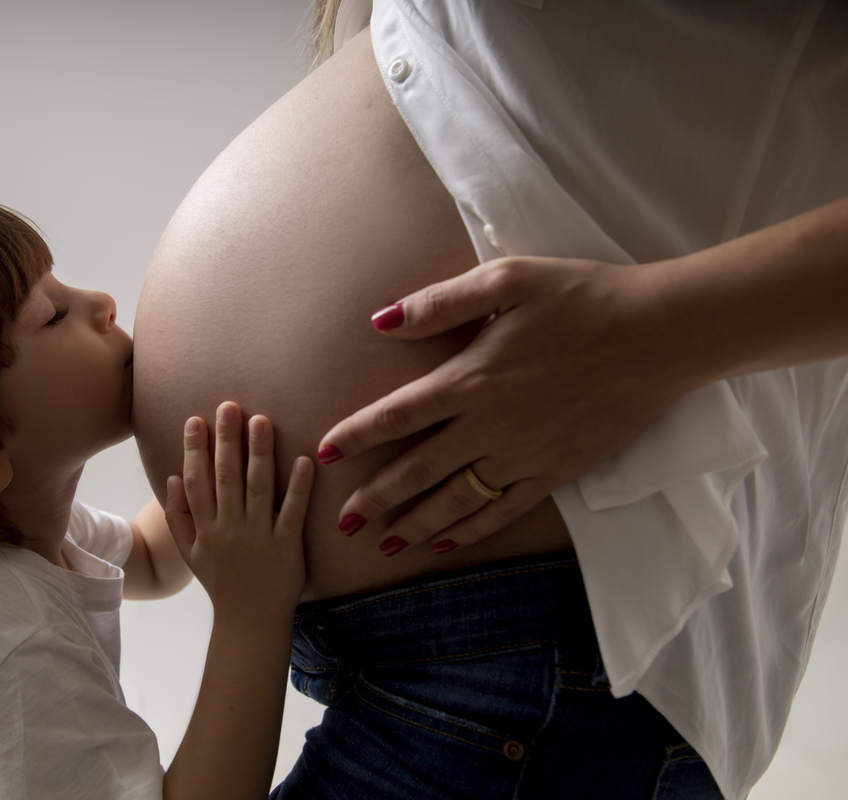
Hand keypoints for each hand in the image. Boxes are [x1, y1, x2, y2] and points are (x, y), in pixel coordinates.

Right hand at [165, 402, 313, 624]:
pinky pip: (293, 512)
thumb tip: (172, 477)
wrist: (249, 623)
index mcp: (205, 528)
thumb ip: (178, 516)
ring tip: (261, 420)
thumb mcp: (190, 553)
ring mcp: (259, 536)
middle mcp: (229, 528)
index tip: (195, 420)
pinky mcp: (287, 546)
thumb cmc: (221, 584)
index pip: (196, 481)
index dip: (194, 450)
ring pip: (257, 488)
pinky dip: (298, 487)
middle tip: (229, 406)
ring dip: (259, 453)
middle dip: (226, 440)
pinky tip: (305, 460)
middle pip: (225, 477)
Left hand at [318, 256, 697, 553]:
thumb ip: (440, 302)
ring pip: (456, 500)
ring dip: (414, 524)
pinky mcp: (556, 471)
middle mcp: (491, 425)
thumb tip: (381, 321)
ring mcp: (524, 455)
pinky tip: (445, 544)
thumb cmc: (582, 298)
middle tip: (342, 523)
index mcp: (472, 377)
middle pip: (418, 470)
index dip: (358, 436)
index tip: (325, 454)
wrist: (658, 335)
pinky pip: (503, 510)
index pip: (398, 414)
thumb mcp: (507, 279)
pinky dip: (471, 530)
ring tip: (382, 544)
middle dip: (376, 499)